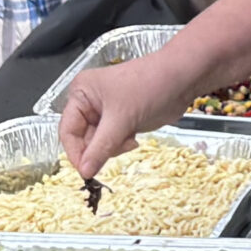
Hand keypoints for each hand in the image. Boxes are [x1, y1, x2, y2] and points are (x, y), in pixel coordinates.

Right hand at [58, 54, 190, 179]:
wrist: (183, 79)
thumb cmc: (151, 86)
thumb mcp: (121, 119)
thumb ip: (100, 147)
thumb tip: (84, 172)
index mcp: (81, 93)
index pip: (67, 130)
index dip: (75, 152)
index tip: (85, 172)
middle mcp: (90, 102)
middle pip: (82, 139)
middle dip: (99, 148)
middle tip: (117, 148)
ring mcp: (106, 112)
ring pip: (98, 144)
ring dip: (112, 147)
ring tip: (129, 137)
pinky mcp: (121, 121)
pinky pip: (112, 142)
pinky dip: (121, 145)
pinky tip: (134, 137)